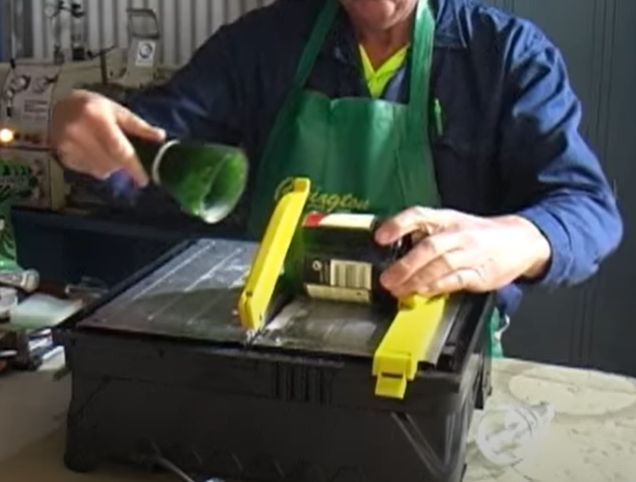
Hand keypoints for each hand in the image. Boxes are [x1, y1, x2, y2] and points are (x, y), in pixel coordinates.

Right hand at [50, 89, 165, 185]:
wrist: (57, 105)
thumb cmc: (93, 107)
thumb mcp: (117, 110)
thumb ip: (139, 126)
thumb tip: (160, 137)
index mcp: (96, 117)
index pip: (119, 149)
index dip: (134, 167)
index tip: (144, 180)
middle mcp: (79, 132)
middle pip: (111, 163)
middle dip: (123, 165)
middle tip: (124, 156)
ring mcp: (68, 145)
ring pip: (100, 170)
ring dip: (110, 166)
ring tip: (106, 149)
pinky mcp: (62, 155)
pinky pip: (88, 171)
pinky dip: (96, 166)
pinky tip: (93, 151)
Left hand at [375, 207, 551, 296]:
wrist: (520, 240)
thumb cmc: (478, 234)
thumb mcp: (452, 224)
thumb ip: (425, 233)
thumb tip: (393, 248)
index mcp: (447, 219)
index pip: (419, 215)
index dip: (398, 225)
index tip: (379, 238)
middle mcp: (458, 234)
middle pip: (429, 246)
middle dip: (405, 265)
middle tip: (386, 279)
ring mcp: (470, 254)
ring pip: (440, 265)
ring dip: (416, 280)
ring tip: (397, 289)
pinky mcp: (480, 274)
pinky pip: (455, 280)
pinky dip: (436, 287)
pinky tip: (422, 292)